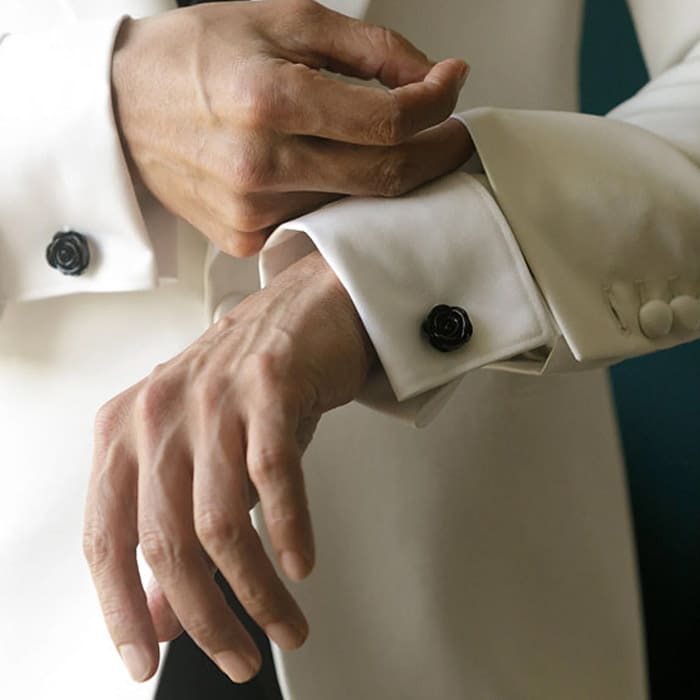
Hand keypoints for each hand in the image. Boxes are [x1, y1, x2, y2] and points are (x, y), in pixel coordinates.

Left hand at [83, 252, 373, 683]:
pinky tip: (300, 564)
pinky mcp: (267, 387)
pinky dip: (288, 529)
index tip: (143, 660)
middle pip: (166, 543)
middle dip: (207, 617)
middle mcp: (160, 414)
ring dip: (256, 590)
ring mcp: (213, 398)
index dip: (121, 609)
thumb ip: (173, 531)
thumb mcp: (200, 456)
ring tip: (284, 624)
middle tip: (239, 654)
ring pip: (220, 522)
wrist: (305, 309)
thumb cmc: (250, 384)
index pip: (105, 538)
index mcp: (126, 431)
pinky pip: (272, 475)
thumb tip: (162, 613)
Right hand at [111, 0, 472, 255]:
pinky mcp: (244, 237)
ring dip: (385, 176)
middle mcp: (260, 164)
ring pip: (354, 204)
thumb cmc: (195, 57)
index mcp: (269, 99)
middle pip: (384, 178)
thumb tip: (431, 77)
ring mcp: (251, 210)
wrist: (125, 109)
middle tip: (454, 133)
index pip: (389, 123)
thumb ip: (368, 49)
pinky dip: (338, 197)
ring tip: (386, 144)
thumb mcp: (282, 20)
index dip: (438, 108)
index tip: (452, 90)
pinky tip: (330, 170)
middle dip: (435, 155)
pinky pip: (316, 222)